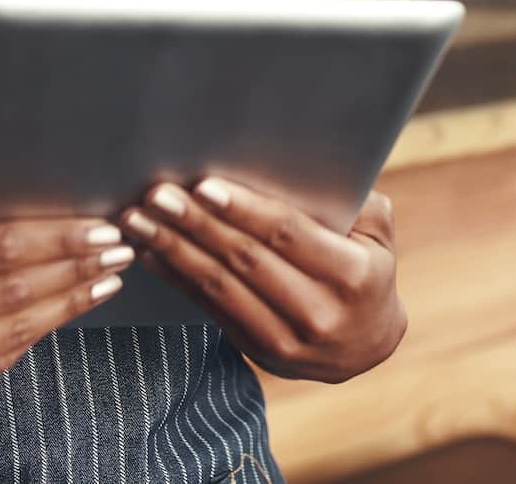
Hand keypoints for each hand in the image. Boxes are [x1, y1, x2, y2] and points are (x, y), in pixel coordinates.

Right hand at [0, 208, 132, 411]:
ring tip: (107, 280)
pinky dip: (37, 334)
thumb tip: (46, 198)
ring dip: (69, 304)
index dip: (59, 240)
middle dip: (76, 270)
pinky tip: (65, 310)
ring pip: (12, 332)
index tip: (102, 229)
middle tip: (120, 251)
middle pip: (14, 291)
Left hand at [123, 181, 405, 382]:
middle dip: (196, 224)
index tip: (204, 186)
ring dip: (174, 251)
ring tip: (138, 221)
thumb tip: (304, 164)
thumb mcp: (377, 234)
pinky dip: (176, 279)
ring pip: (220, 288)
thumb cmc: (368, 270)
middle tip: (158, 195)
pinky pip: (210, 309)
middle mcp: (319, 313)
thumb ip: (353, 203)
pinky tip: (150, 253)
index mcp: (352, 276)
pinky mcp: (257, 351)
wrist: (367, 347)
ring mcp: (285, 340)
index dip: (243, 210)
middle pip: (245, 260)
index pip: (287, 235)